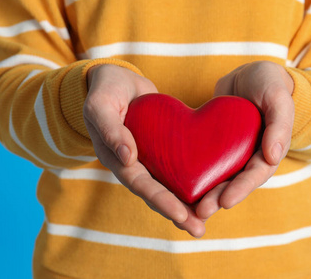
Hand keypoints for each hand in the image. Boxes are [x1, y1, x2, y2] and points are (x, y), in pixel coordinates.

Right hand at [83, 64, 205, 236]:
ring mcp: (148, 158)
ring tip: (205, 222)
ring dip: (185, 204)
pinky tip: (209, 190)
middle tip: (199, 230)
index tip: (181, 216)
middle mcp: (133, 164)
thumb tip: (127, 160)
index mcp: (116, 158)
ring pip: (167, 185)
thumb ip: (111, 130)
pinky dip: (190, 180)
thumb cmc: (105, 90)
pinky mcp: (161, 148)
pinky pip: (176, 167)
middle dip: (177, 213)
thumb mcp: (101, 106)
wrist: (117, 80)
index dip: (161, 201)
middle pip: (156, 194)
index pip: (140, 184)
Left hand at [196, 61, 294, 219]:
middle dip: (218, 198)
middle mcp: (249, 155)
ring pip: (218, 176)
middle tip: (201, 212)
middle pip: (234, 182)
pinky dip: (193, 172)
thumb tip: (272, 156)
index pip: (255, 174)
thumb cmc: (269, 83)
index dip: (241, 189)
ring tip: (187, 207)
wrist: (250, 74)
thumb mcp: (278, 98)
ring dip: (205, 192)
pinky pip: (204, 160)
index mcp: (268, 150)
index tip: (225, 202)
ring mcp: (231, 151)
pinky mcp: (214, 144)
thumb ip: (279, 125)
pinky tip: (175, 182)